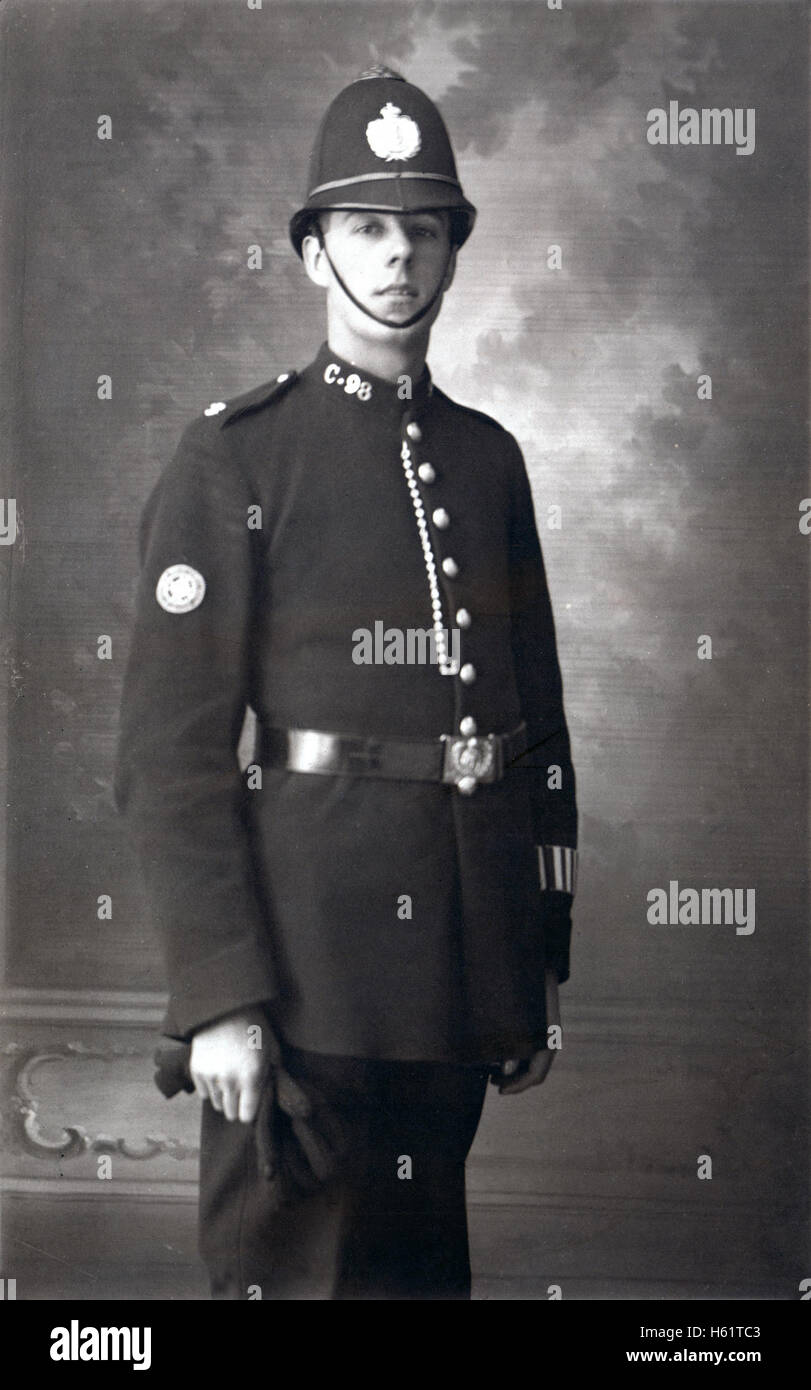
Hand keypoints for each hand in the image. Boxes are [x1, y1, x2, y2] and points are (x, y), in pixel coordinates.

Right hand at [190, 1006, 277, 1122]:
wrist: (225, 1007)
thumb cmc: (254, 1027)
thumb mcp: (272, 1049)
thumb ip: (273, 1074)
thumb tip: (270, 1093)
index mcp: (252, 1077)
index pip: (247, 1116)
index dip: (249, 1114)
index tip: (250, 1107)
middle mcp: (230, 1081)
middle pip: (230, 1114)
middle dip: (236, 1107)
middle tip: (240, 1094)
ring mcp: (211, 1077)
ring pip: (216, 1104)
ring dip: (223, 1097)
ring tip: (229, 1081)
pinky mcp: (196, 1070)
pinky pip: (203, 1093)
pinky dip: (210, 1088)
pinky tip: (217, 1074)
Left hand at [497, 967, 560, 1094]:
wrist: (536, 960)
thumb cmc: (523, 985)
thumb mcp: (515, 1015)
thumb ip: (512, 1043)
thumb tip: (506, 1070)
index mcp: (548, 1039)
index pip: (536, 1075)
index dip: (518, 1087)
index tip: (499, 1090)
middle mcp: (550, 1039)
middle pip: (536, 1072)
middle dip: (515, 1081)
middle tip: (491, 1082)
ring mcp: (546, 1033)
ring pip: (534, 1063)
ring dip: (515, 1071)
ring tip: (492, 1071)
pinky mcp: (539, 1026)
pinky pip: (531, 1050)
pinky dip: (517, 1058)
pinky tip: (500, 1054)